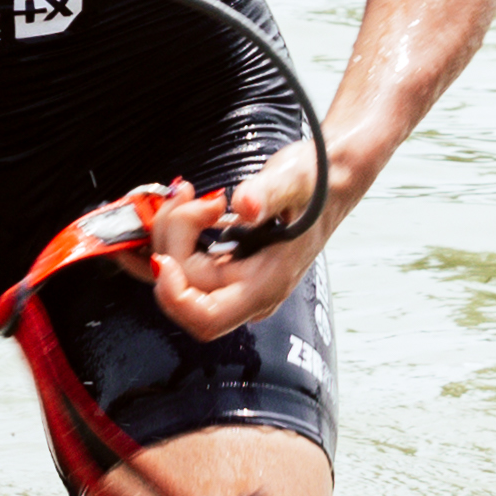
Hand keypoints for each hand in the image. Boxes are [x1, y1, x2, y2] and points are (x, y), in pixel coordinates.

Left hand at [134, 144, 332, 339]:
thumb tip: (245, 206)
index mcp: (267, 284)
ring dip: (166, 234)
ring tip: (184, 193)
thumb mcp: (296, 181)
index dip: (176, 295)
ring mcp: (235, 279)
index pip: (208, 317)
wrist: (331, 178)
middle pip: (185, 288)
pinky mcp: (225, 262)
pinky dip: (168, 236)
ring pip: (178, 275)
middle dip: (172, 238)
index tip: (165, 254)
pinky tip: (174, 206)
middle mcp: (249, 290)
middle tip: (187, 194)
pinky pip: (183, 261)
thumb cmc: (319, 184)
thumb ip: (268, 193)